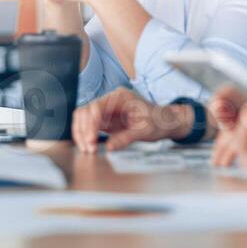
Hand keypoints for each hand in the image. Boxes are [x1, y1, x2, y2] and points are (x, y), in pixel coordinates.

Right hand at [72, 87, 194, 152]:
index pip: (96, 107)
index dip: (90, 124)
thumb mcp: (145, 131)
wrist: (165, 122)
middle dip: (83, 130)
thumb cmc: (157, 122)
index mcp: (119, 97)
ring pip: (83, 118)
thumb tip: (109, 147)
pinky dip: (86, 136)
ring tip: (88, 150)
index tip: (91, 140)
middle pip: (85, 112)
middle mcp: (109, 101)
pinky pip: (89, 126)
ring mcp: (106, 110)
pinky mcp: (105, 120)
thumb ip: (126, 138)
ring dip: (82, 134)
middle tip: (88, 149)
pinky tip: (90, 146)